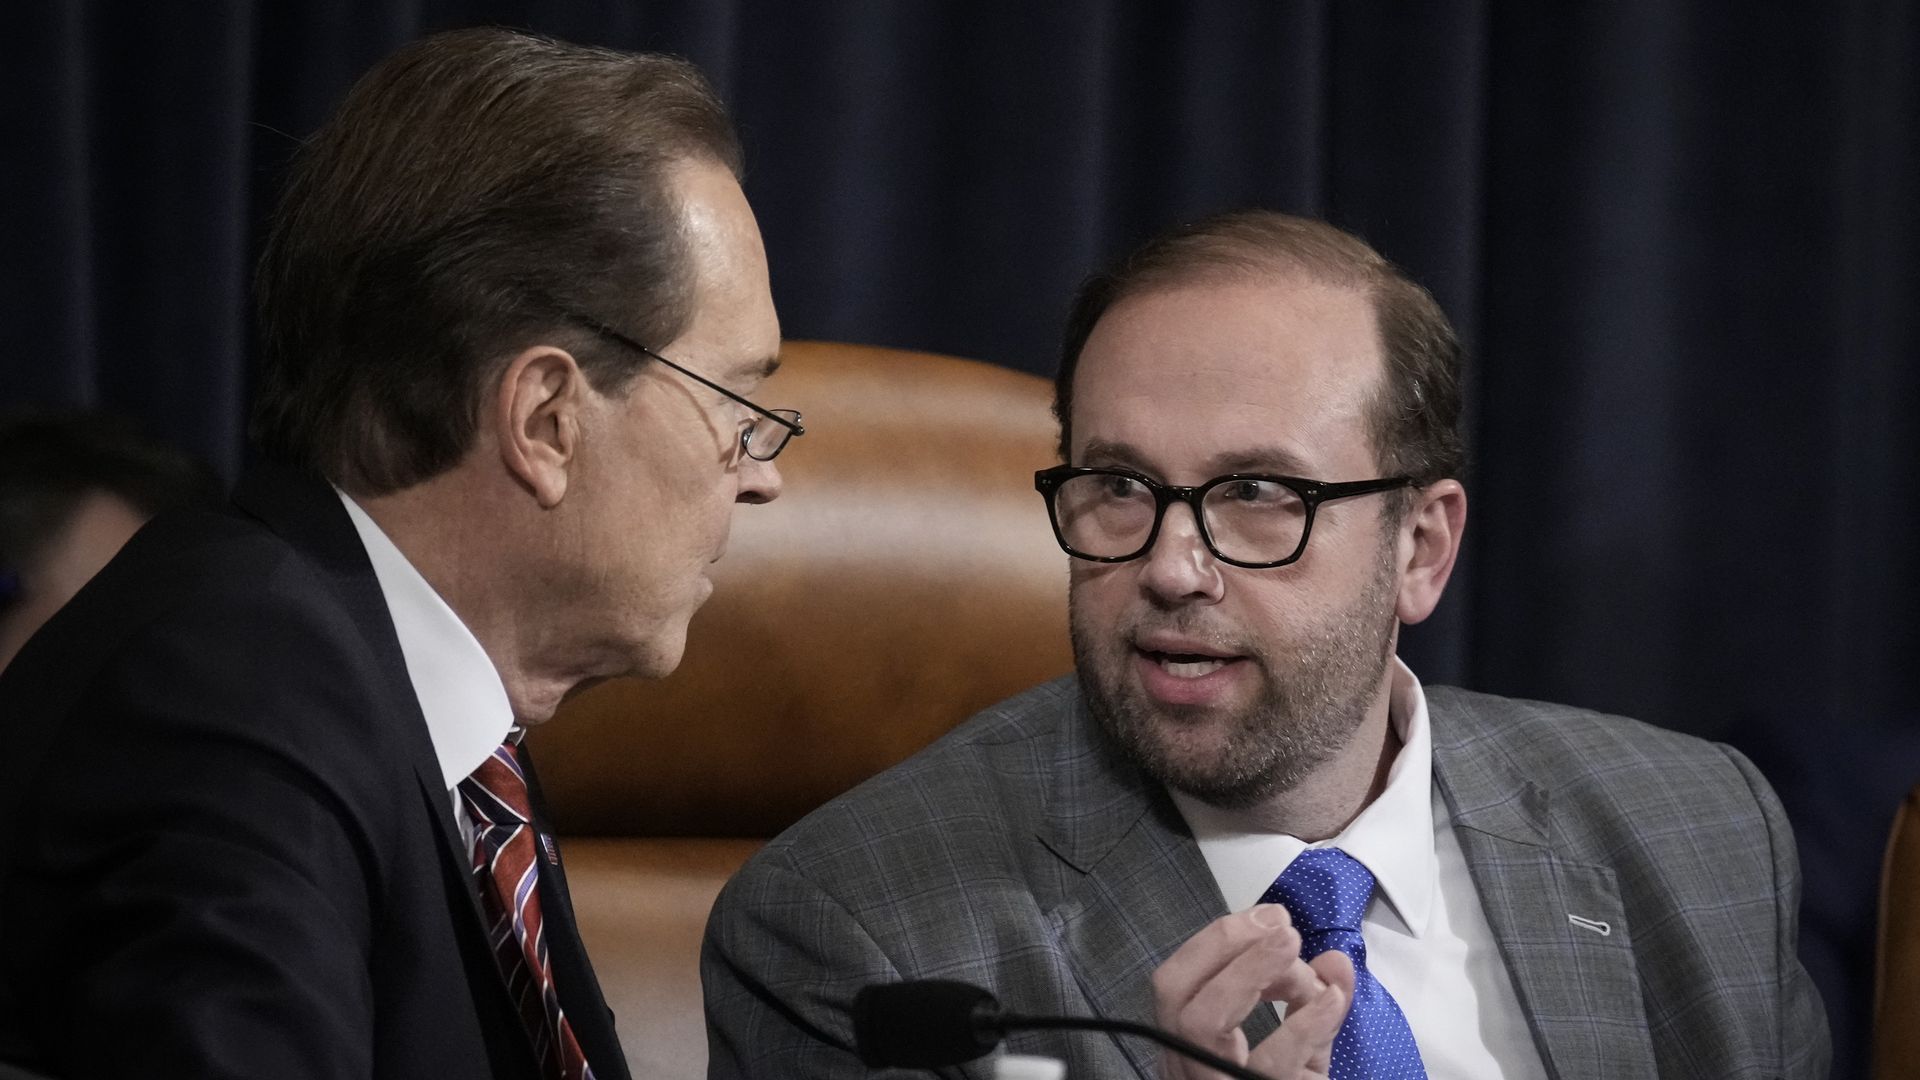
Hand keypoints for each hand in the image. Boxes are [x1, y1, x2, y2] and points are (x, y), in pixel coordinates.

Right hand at [1151, 904, 1354, 1078]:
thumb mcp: (1298, 1057)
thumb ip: (1313, 1006)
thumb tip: (1336, 960)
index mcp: (1188, 1049)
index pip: (1175, 983)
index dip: (1217, 942)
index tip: (1269, 918)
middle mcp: (1188, 1070)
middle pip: (1177, 994)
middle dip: (1226, 947)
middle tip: (1282, 929)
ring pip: (1204, 1023)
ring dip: (1252, 974)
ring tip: (1302, 956)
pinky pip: (1270, 1065)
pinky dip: (1302, 1024)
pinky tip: (1332, 1002)